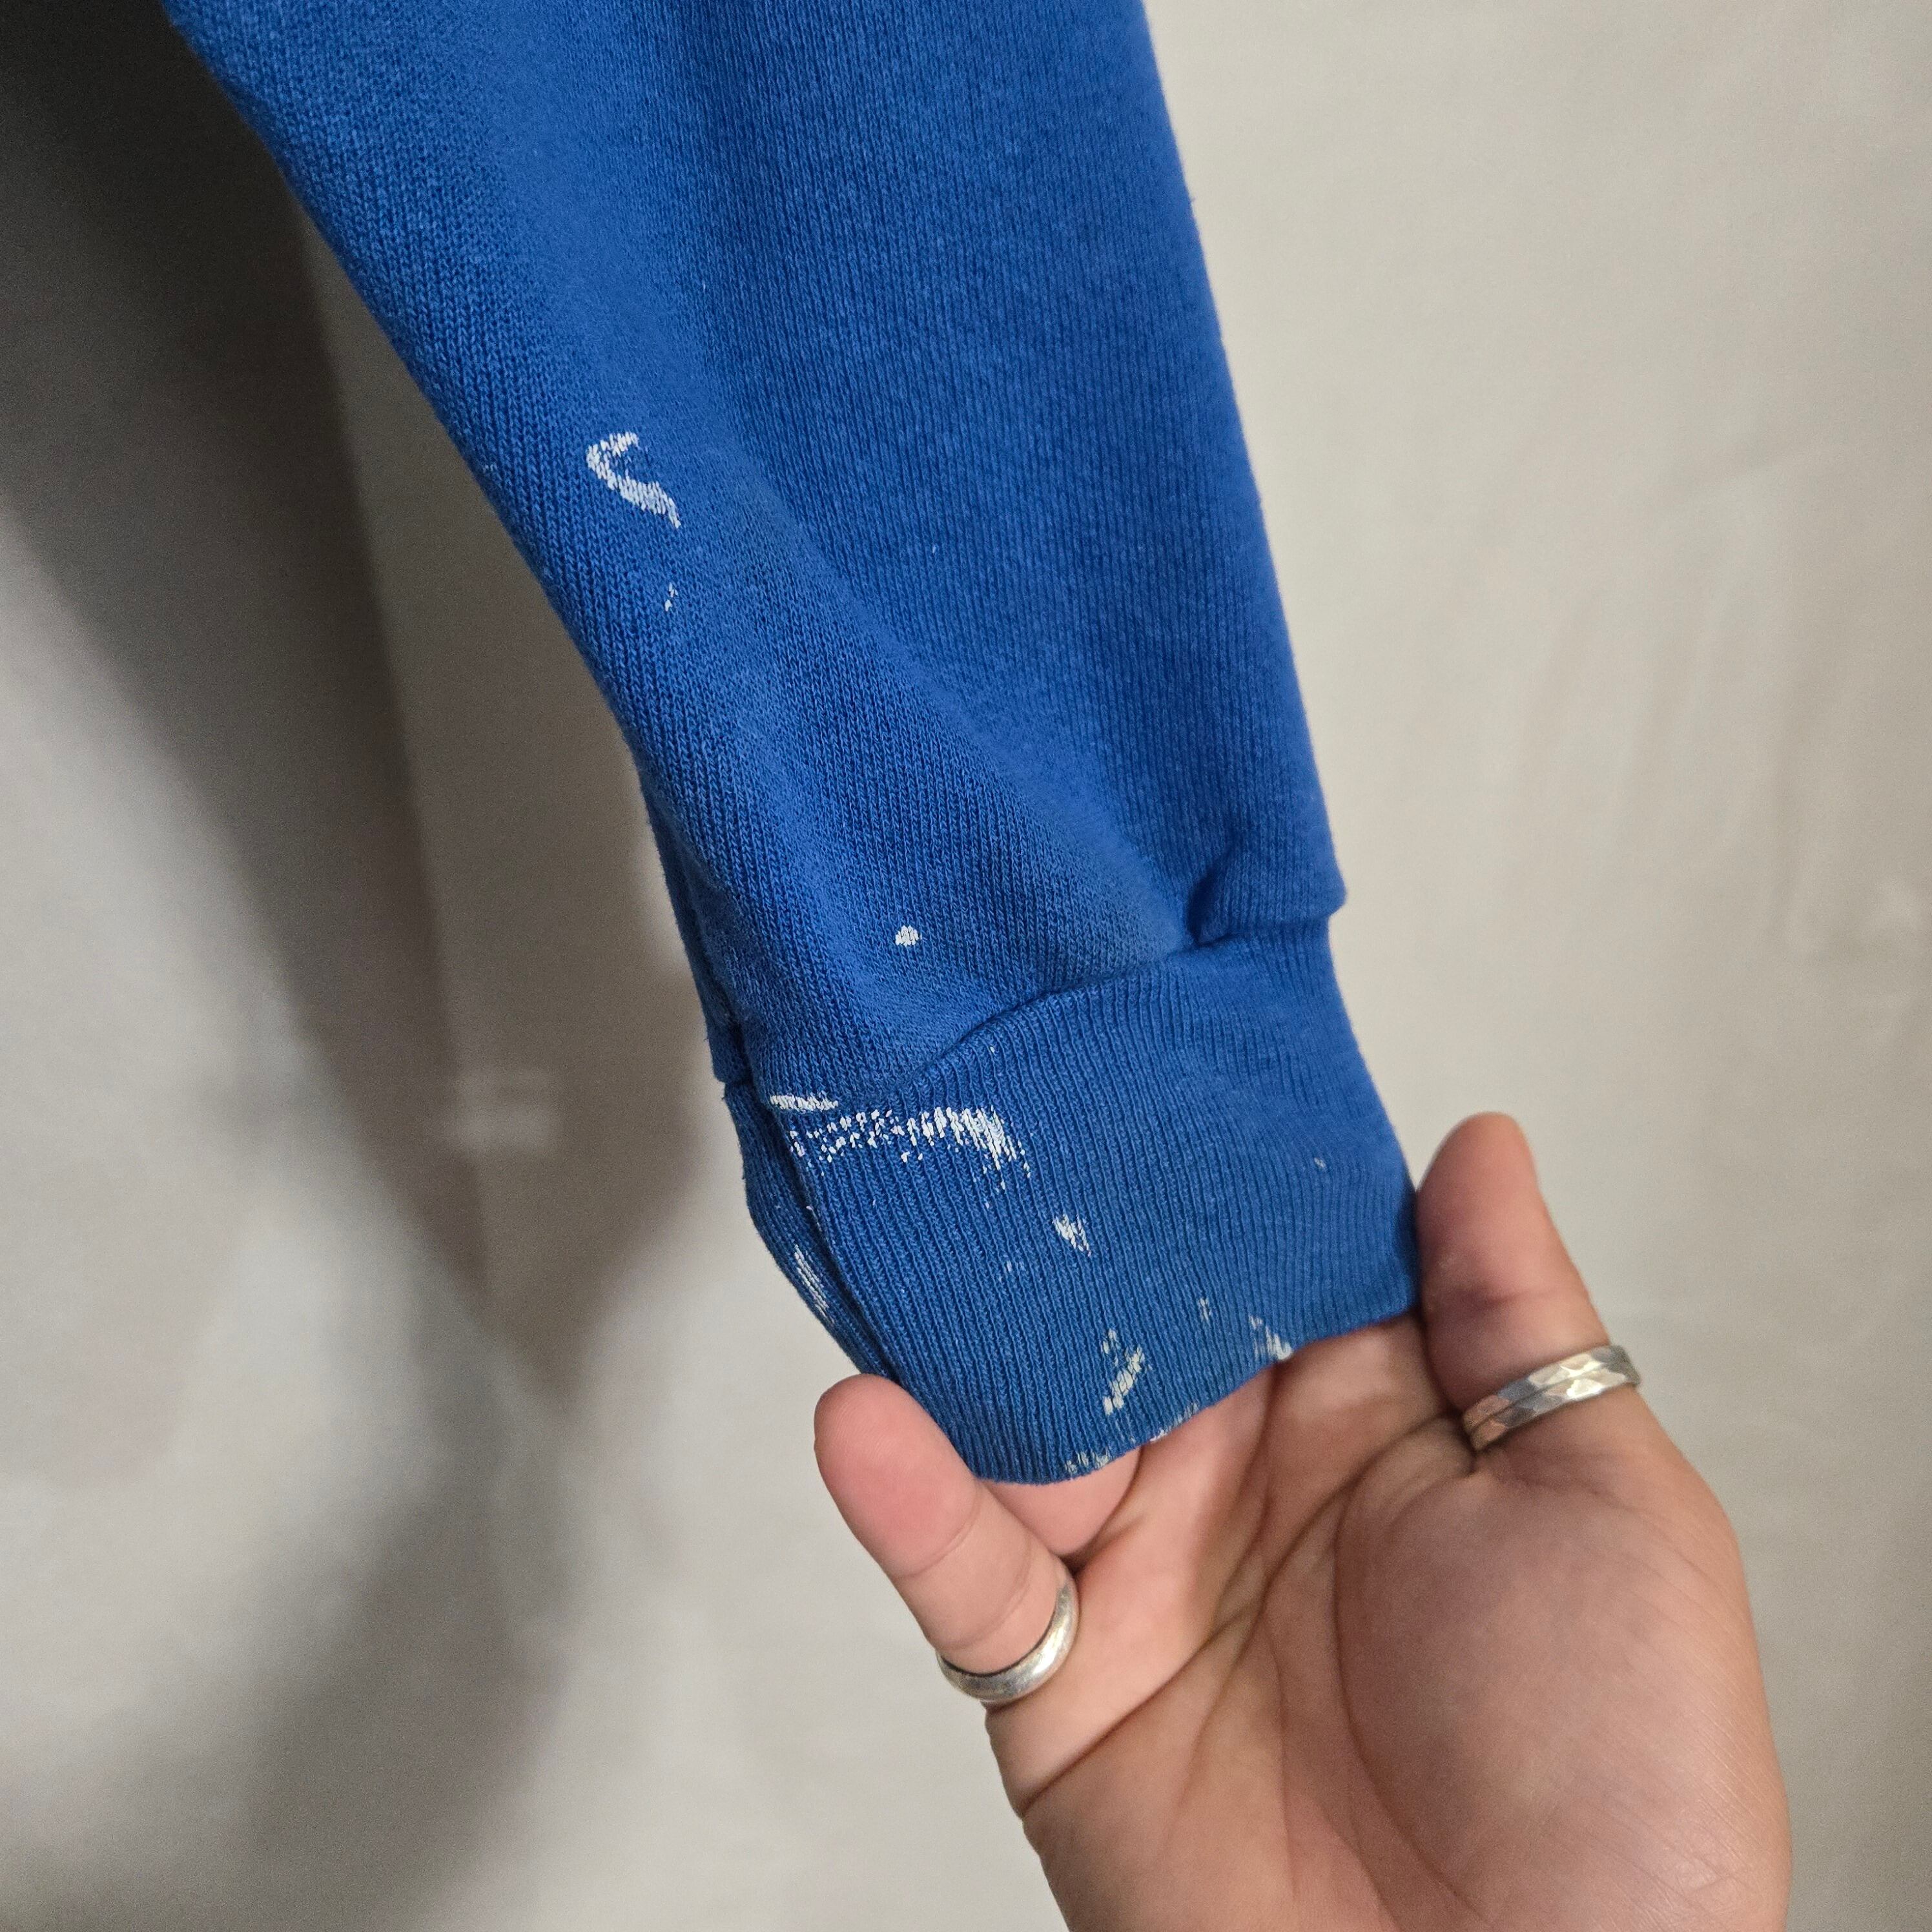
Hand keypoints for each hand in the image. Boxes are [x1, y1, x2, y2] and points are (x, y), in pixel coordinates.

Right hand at [814, 1115, 1789, 1930]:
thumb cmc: (1616, 1780)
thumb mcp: (1608, 1507)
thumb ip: (1515, 1314)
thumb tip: (1478, 1142)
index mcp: (1375, 1416)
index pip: (1271, 1248)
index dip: (1220, 1153)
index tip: (1154, 1043)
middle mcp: (1245, 1475)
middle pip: (1126, 1312)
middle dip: (1066, 1216)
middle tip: (995, 1096)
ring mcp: (1143, 1572)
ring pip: (1024, 1415)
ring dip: (962, 1329)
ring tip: (906, 1218)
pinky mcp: (1058, 1679)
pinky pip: (966, 1571)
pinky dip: (906, 1494)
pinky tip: (868, 1413)